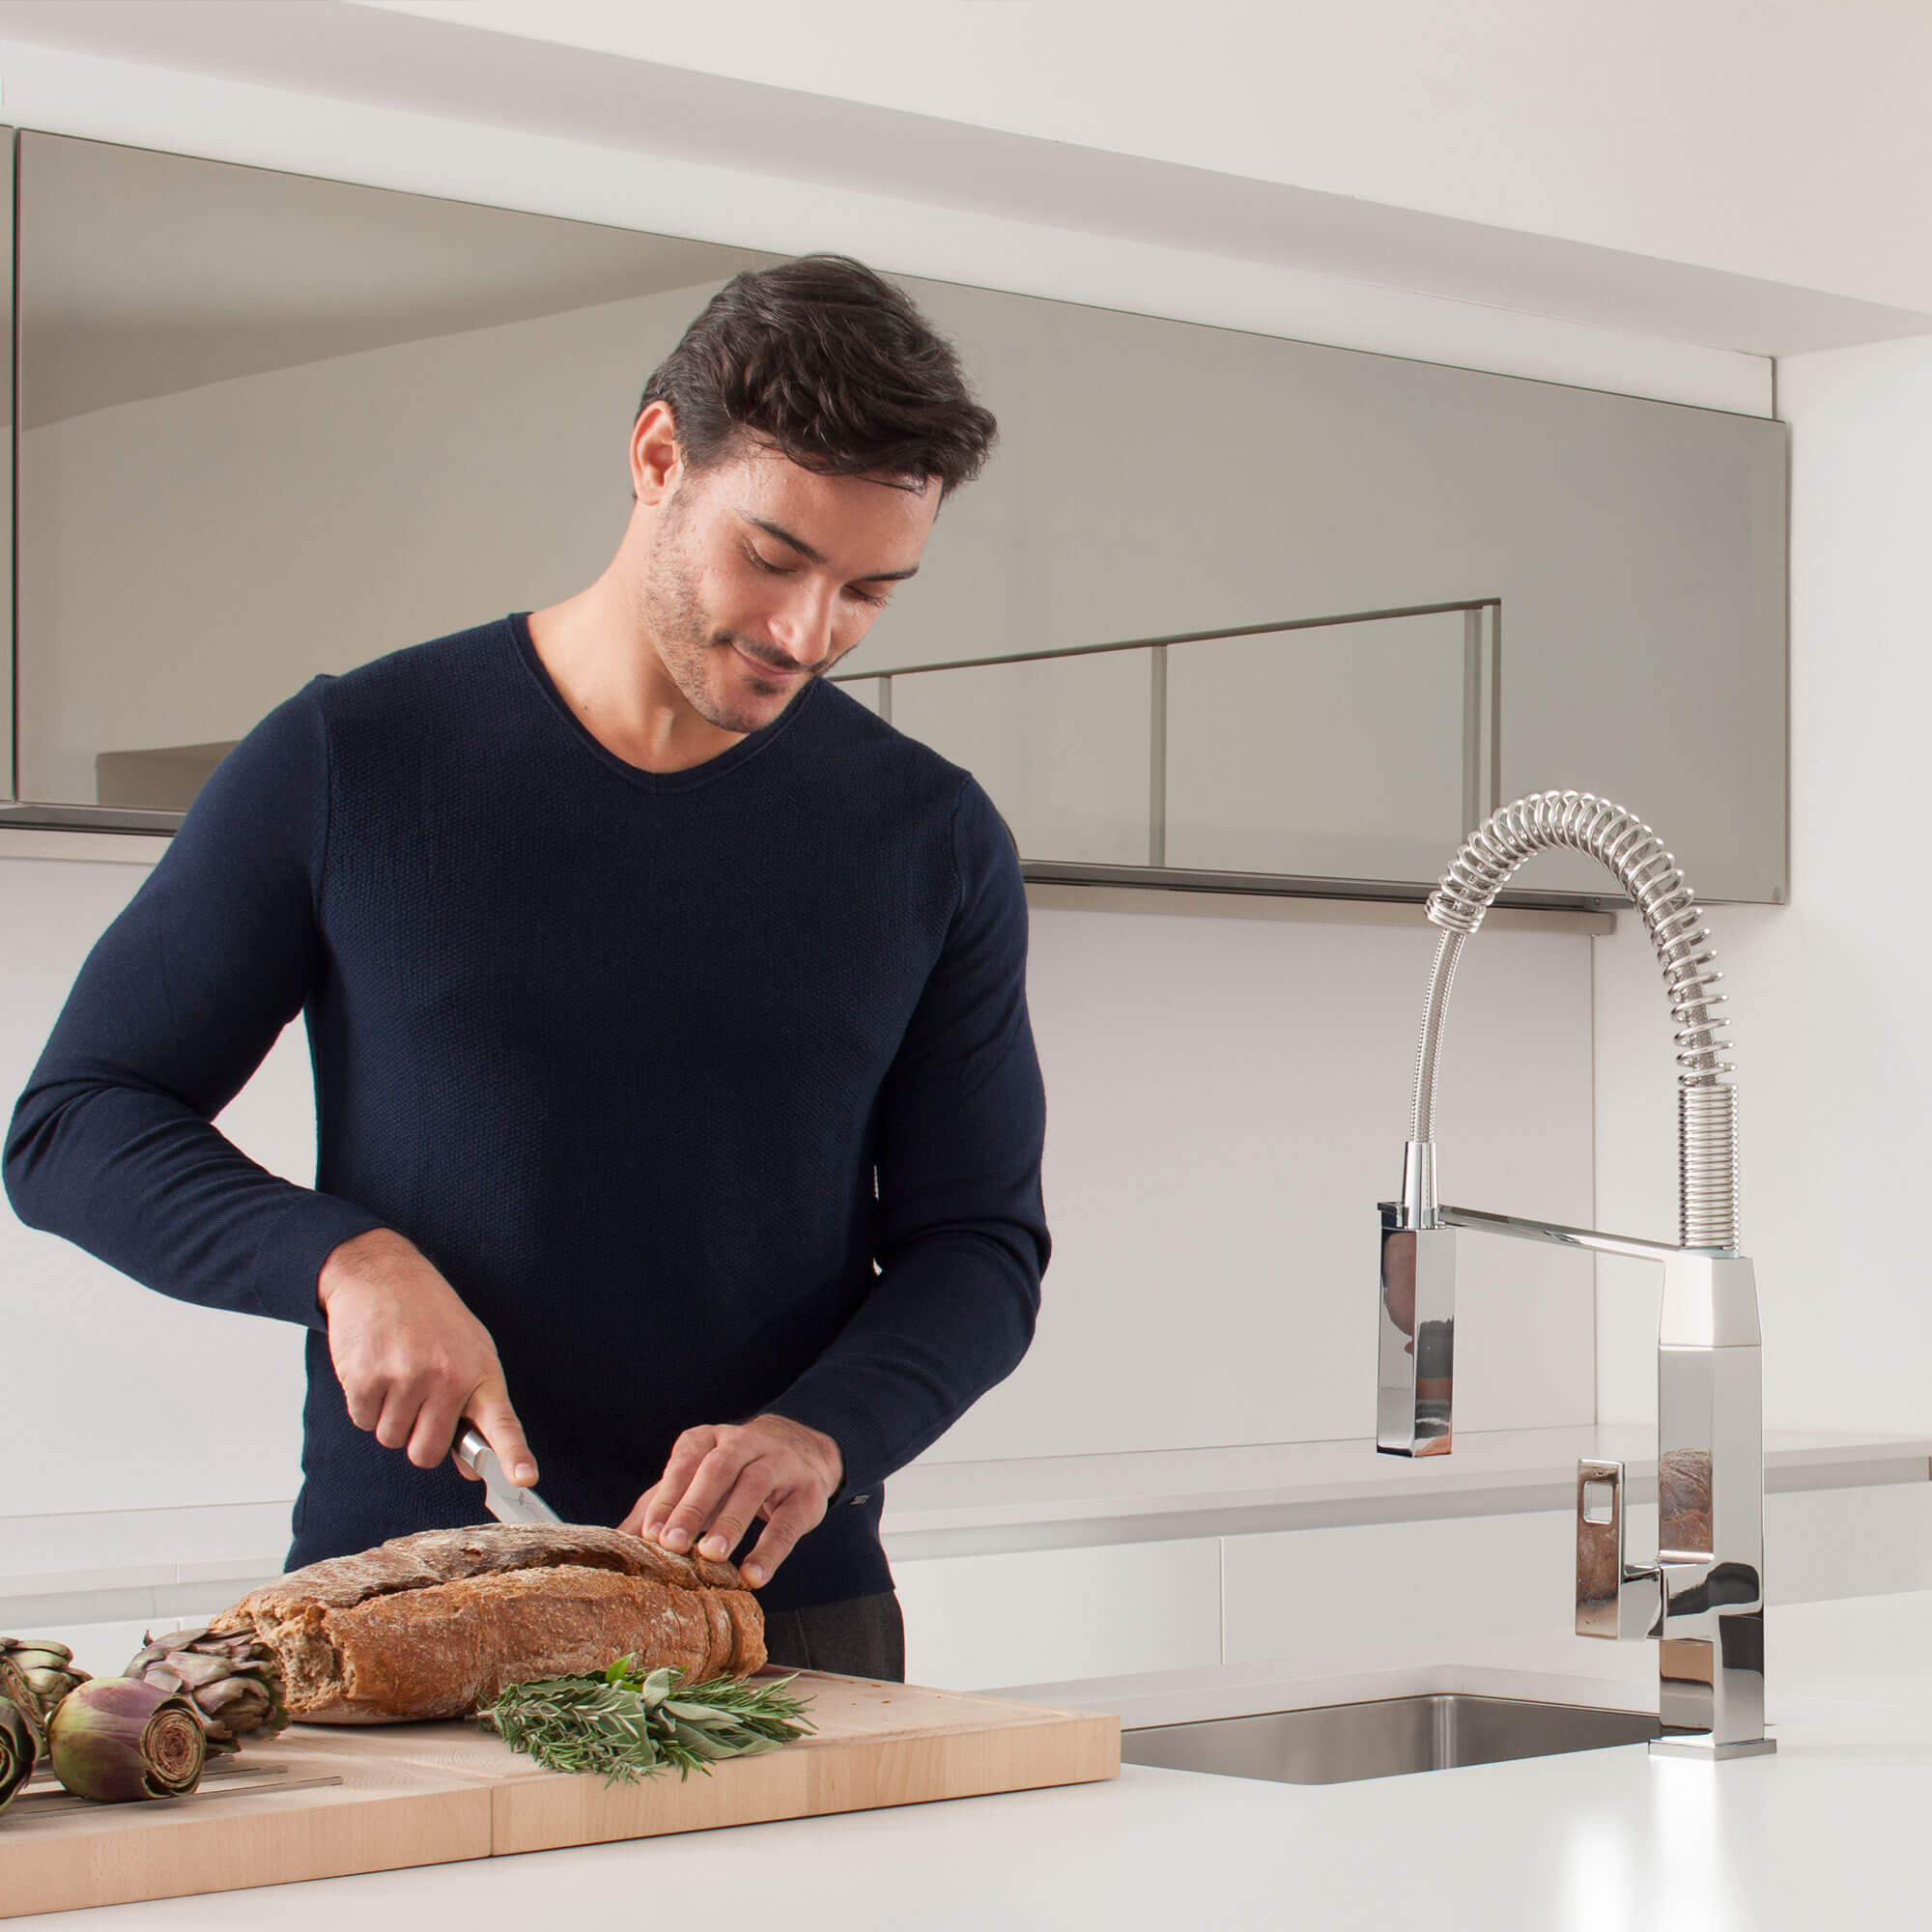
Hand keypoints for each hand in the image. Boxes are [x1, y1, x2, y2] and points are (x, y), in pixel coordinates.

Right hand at [317, 1227, 535, 1487]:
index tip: (523, 1480)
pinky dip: (365, 1404)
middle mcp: (446, 1379)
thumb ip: (473, 1408)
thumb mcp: (468, 1351)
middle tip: (418, 1399)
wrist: (382, 1275)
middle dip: (418, 1437)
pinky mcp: (366, 1379)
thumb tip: (471, 1469)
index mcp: (480, 1372)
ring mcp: (406, 1379)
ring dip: (390, 1416)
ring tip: (397, 1372)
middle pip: (426, 1454)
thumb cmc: (430, 1316)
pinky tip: (375, 1368)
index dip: (513, 1456)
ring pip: (391, 1440)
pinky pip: (363, 1422)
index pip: (502, 1424)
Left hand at [619, 1415, 842, 1589]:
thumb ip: (659, 1505)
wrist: (802, 1451)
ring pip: (753, 1486)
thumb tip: (617, 1540)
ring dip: (731, 1522)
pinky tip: (754, 1575)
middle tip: (673, 1543)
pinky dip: (771, 1550)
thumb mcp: (696, 1480)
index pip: (685, 1461)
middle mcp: (745, 1443)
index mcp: (710, 1439)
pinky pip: (789, 1521)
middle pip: (718, 1469)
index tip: (651, 1533)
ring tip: (712, 1557)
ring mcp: (780, 1464)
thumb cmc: (733, 1473)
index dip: (668, 1495)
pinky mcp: (807, 1492)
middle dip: (693, 1506)